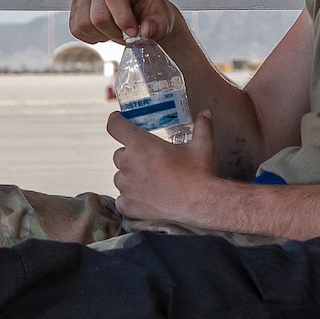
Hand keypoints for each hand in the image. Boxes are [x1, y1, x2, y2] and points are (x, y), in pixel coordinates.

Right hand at [72, 0, 187, 46]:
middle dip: (113, 32)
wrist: (144, 17)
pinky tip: (103, 32)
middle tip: (125, 34)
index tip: (132, 33)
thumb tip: (146, 31)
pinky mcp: (78, 6)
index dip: (122, 20)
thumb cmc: (151, 13)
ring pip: (83, 24)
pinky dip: (89, 37)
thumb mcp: (163, 20)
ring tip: (114, 32)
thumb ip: (157, 25)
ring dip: (101, 35)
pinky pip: (75, 28)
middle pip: (97, 16)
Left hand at [108, 109, 220, 225]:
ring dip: (130, 177)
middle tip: (150, 160)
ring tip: (151, 181)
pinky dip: (131, 198)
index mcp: (140, 144)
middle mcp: (128, 164)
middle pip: (119, 153)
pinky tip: (147, 198)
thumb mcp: (202, 145)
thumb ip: (201, 126)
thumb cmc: (198, 174)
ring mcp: (126, 186)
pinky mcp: (127, 205)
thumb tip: (204, 114)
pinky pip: (122, 199)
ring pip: (120, 177)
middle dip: (132, 155)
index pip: (115, 125)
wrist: (200, 203)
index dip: (116, 121)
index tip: (119, 121)